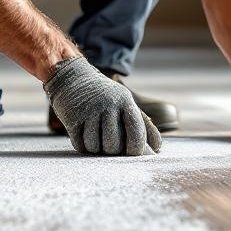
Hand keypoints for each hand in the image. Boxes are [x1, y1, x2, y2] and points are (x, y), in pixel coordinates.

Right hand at [44, 56, 161, 154]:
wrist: (72, 77)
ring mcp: (89, 111)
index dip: (136, 149)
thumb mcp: (125, 103)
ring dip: (96, 149)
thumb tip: (158, 149)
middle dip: (112, 150)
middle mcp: (108, 105)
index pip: (136, 133)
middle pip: (114, 145)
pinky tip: (84, 135)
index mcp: (125, 102)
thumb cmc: (104, 96)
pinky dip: (83, 146)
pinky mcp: (73, 118)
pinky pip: (80, 145)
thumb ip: (143, 125)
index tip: (131, 153)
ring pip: (96, 147)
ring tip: (96, 137)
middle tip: (109, 142)